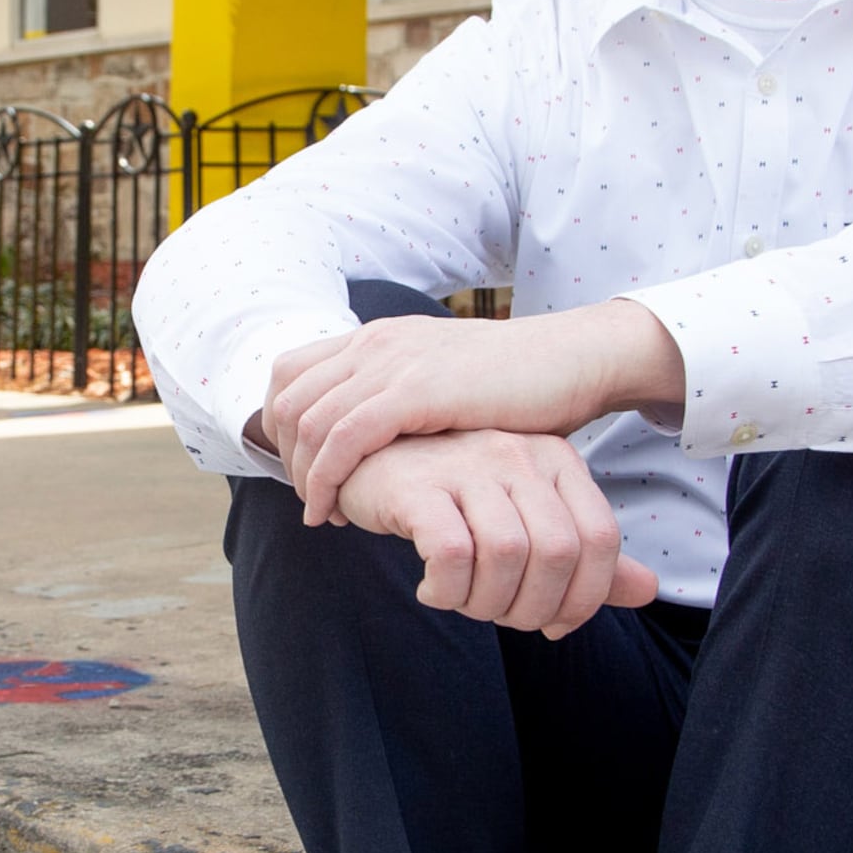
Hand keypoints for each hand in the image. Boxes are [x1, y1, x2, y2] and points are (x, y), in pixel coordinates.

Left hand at [266, 300, 683, 526]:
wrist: (571, 361)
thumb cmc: (517, 386)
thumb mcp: (442, 381)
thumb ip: (404, 399)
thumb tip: (379, 435)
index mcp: (379, 337)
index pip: (290, 373)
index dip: (280, 425)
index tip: (303, 470)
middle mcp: (376, 343)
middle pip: (287, 398)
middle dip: (285, 457)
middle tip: (310, 500)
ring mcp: (393, 362)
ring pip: (308, 421)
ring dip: (305, 476)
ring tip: (322, 514)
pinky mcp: (416, 390)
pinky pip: (345, 437)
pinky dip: (329, 479)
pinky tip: (338, 513)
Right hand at [332, 430, 662, 636]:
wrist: (368, 461)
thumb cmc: (454, 496)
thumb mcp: (526, 518)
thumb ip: (584, 557)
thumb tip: (650, 592)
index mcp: (555, 459)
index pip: (601, 539)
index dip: (585, 598)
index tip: (551, 624)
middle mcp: (518, 454)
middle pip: (558, 553)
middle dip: (533, 607)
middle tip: (500, 616)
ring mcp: (467, 465)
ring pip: (506, 554)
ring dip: (488, 601)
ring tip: (465, 602)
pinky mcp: (416, 485)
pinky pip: (450, 552)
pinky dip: (447, 589)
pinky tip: (432, 591)